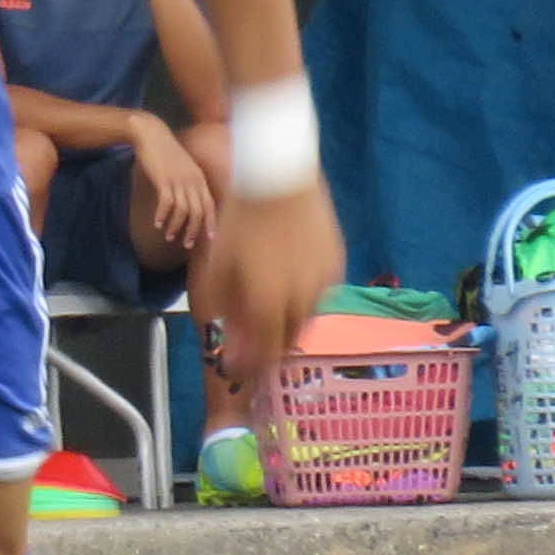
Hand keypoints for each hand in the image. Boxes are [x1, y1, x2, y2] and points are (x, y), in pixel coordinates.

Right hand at [123, 113, 218, 266]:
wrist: (151, 134)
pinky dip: (163, 216)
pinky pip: (167, 203)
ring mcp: (178, 180)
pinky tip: (157, 224)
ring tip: (169, 237)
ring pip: (183, 211)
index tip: (210, 239)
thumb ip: (188, 182)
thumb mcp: (182, 167)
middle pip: (198, 212)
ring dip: (176, 227)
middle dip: (194, 231)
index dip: (211, 223)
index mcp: (199, 178)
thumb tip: (188, 201)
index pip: (210, 205)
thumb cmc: (165, 151)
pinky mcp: (163, 179)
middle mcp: (192, 180)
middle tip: (186, 244)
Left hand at [192, 179, 346, 402]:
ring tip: (266, 314)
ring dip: (285, 326)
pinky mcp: (337, 266)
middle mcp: (302, 301)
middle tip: (250, 346)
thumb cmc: (240, 224)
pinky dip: (301, 301)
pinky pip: (318, 296)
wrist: (279, 181)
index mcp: (270, 306)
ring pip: (305, 320)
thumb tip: (232, 349)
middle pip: (287, 342)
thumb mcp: (218, 270)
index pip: (265, 356)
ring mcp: (325, 284)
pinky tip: (286, 286)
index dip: (251, 369)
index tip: (239, 372)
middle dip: (268, 350)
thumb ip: (226, 313)